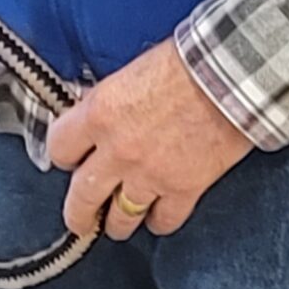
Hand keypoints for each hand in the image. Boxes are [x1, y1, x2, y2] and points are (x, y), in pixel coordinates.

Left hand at [45, 39, 253, 238]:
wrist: (228, 74)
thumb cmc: (184, 62)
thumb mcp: (130, 72)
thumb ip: (110, 102)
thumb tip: (100, 114)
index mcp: (99, 114)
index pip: (59, 148)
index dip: (63, 155)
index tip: (70, 160)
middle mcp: (117, 151)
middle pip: (82, 197)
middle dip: (78, 212)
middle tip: (80, 219)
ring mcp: (149, 175)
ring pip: (121, 218)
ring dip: (118, 224)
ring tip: (118, 226)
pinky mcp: (183, 189)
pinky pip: (164, 221)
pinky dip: (160, 222)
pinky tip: (158, 219)